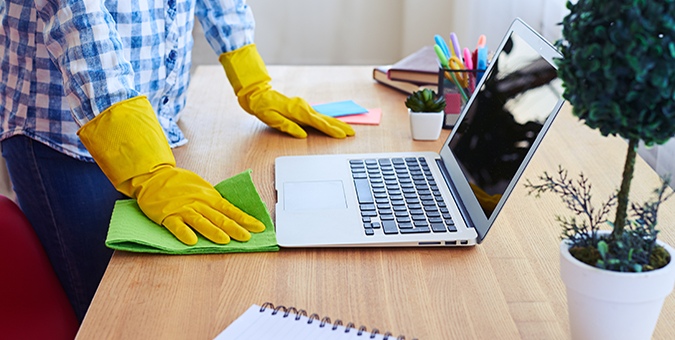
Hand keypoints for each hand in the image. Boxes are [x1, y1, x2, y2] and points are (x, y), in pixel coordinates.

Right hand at [78, 96, 264, 244]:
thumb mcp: (201, 188)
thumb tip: (231, 213)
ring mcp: (183, 209)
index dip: (245, 219)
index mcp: (209, 197)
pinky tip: (191, 241)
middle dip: (235, 228)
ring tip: (225, 241)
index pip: (231, 209)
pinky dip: (184, 233)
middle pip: (219, 217)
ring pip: (201, 221)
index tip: (259, 227)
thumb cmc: (179, 184)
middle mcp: (199, 203)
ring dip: (213, 231)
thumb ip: (214, 201)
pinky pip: (177, 225)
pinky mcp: (168, 215)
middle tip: (247, 238)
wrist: (154, 176)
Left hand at [220, 44, 354, 138]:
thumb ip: (287, 127)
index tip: (342, 135)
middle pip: (324, 119)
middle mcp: (303, 107)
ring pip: (322, 116)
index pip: (317, 123)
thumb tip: (302, 135)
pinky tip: (333, 124)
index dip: (331, 130)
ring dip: (335, 123)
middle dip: (338, 126)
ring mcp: (303, 106)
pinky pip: (317, 115)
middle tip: (352, 133)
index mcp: (297, 111)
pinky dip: (327, 120)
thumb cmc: (263, 107)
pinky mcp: (302, 107)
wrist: (258, 94)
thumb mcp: (271, 119)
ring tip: (347, 130)